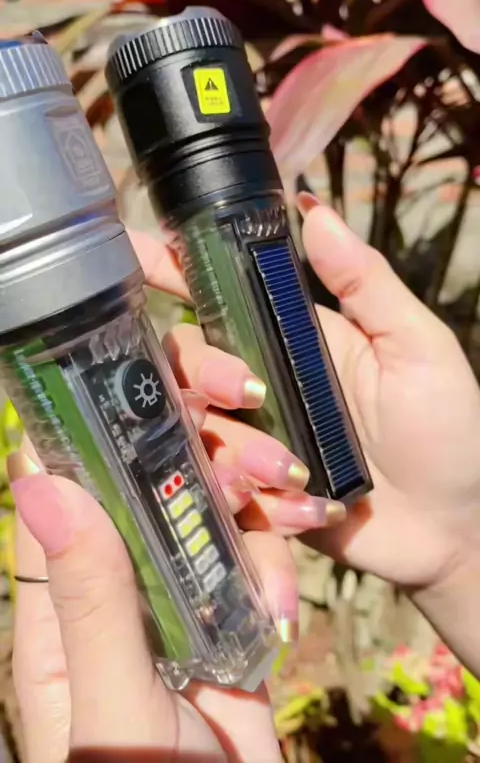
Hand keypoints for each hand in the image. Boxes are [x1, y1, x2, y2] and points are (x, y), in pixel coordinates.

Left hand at [9, 445, 290, 762]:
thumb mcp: (114, 704)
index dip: (95, 433)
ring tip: (294, 509)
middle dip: (206, 462)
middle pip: (150, 491)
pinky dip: (276, 565)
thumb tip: (48, 486)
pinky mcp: (232, 624)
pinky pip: (252, 564)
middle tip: (258, 464)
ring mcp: (179, 604)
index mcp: (63, 607)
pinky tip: (285, 604)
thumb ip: (92, 603)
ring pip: (210, 517)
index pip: (62, 496)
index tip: (152, 391)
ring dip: (255, 509)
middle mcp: (119, 591)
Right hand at [132, 202, 479, 591]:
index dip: (169, 269)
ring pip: (193, 425)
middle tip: (249, 392)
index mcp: (288, 337)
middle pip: (186, 359)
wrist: (449, 529)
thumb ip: (366, 280)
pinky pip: (215, 488)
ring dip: (235, 448)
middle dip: (205, 370)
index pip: (217, 293)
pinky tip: (303, 505)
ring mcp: (251, 440)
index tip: (131, 252)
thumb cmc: (445, 430)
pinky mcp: (250, 494)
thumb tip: (312, 208)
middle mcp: (258, 383)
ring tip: (293, 471)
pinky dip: (251, 498)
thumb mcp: (415, 346)